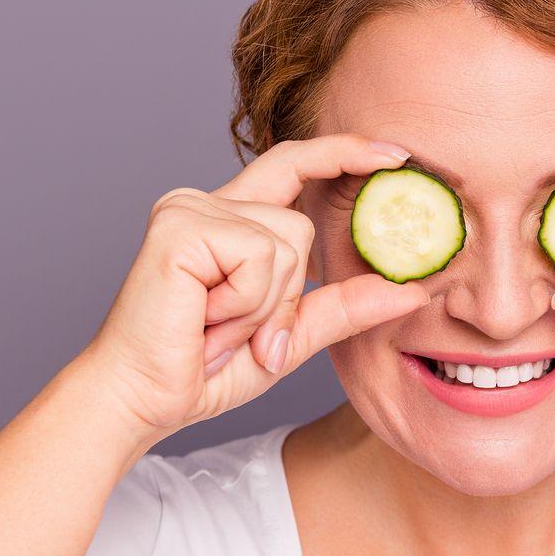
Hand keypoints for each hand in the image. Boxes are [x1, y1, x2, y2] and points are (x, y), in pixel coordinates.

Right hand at [78, 133, 429, 440]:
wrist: (141, 402)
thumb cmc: (204, 371)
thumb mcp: (291, 337)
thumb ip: (345, 307)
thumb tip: (413, 290)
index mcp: (228, 219)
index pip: (294, 166)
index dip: (345, 153)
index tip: (397, 156)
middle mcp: (205, 202)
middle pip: (301, 225)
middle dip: (289, 297)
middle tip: (244, 338)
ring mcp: (189, 209)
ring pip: (287, 241)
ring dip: (265, 306)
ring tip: (217, 331)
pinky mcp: (180, 227)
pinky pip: (259, 256)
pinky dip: (245, 303)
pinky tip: (204, 321)